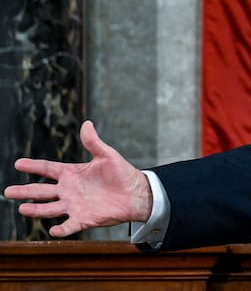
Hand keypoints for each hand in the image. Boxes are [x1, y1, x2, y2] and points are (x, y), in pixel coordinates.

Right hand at [4, 120, 152, 236]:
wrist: (136, 193)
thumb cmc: (121, 173)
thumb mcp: (107, 155)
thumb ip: (94, 142)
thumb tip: (86, 123)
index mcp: (72, 174)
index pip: (48, 169)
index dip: (33, 166)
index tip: (18, 163)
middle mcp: (69, 190)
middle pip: (41, 191)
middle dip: (25, 191)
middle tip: (8, 191)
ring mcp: (74, 205)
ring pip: (50, 208)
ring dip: (36, 209)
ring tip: (23, 208)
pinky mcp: (84, 219)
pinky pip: (70, 225)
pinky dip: (61, 228)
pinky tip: (53, 229)